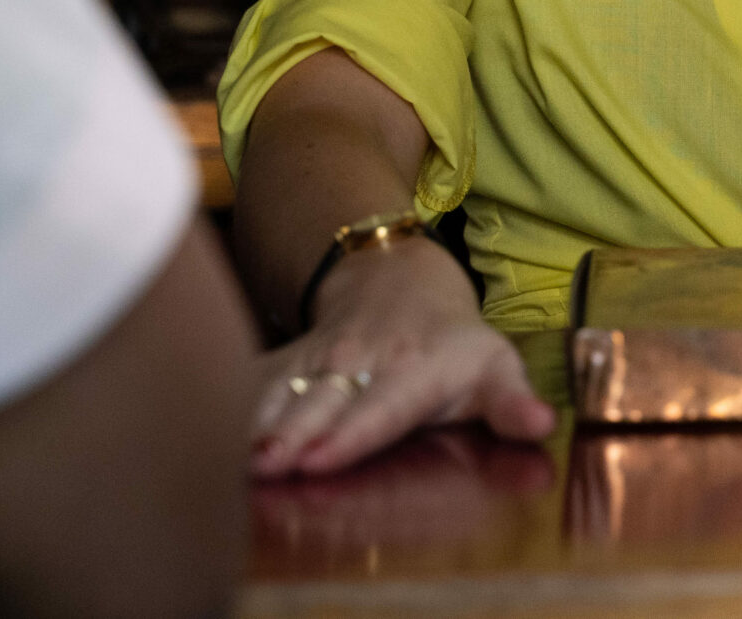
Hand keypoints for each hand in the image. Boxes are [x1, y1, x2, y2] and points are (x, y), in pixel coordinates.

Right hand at [249, 235, 553, 478]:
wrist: (399, 276)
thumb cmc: (453, 340)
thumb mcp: (495, 363)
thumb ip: (512, 401)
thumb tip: (541, 424)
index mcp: (415, 370)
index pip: (382, 407)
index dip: (352, 433)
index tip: (322, 459)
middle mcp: (361, 362)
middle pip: (322, 405)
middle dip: (293, 436)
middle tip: (264, 466)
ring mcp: (317, 358)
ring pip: (281, 392)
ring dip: (254, 423)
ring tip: (230, 454)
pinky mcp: (285, 358)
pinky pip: (252, 380)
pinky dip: (227, 402)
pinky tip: (200, 428)